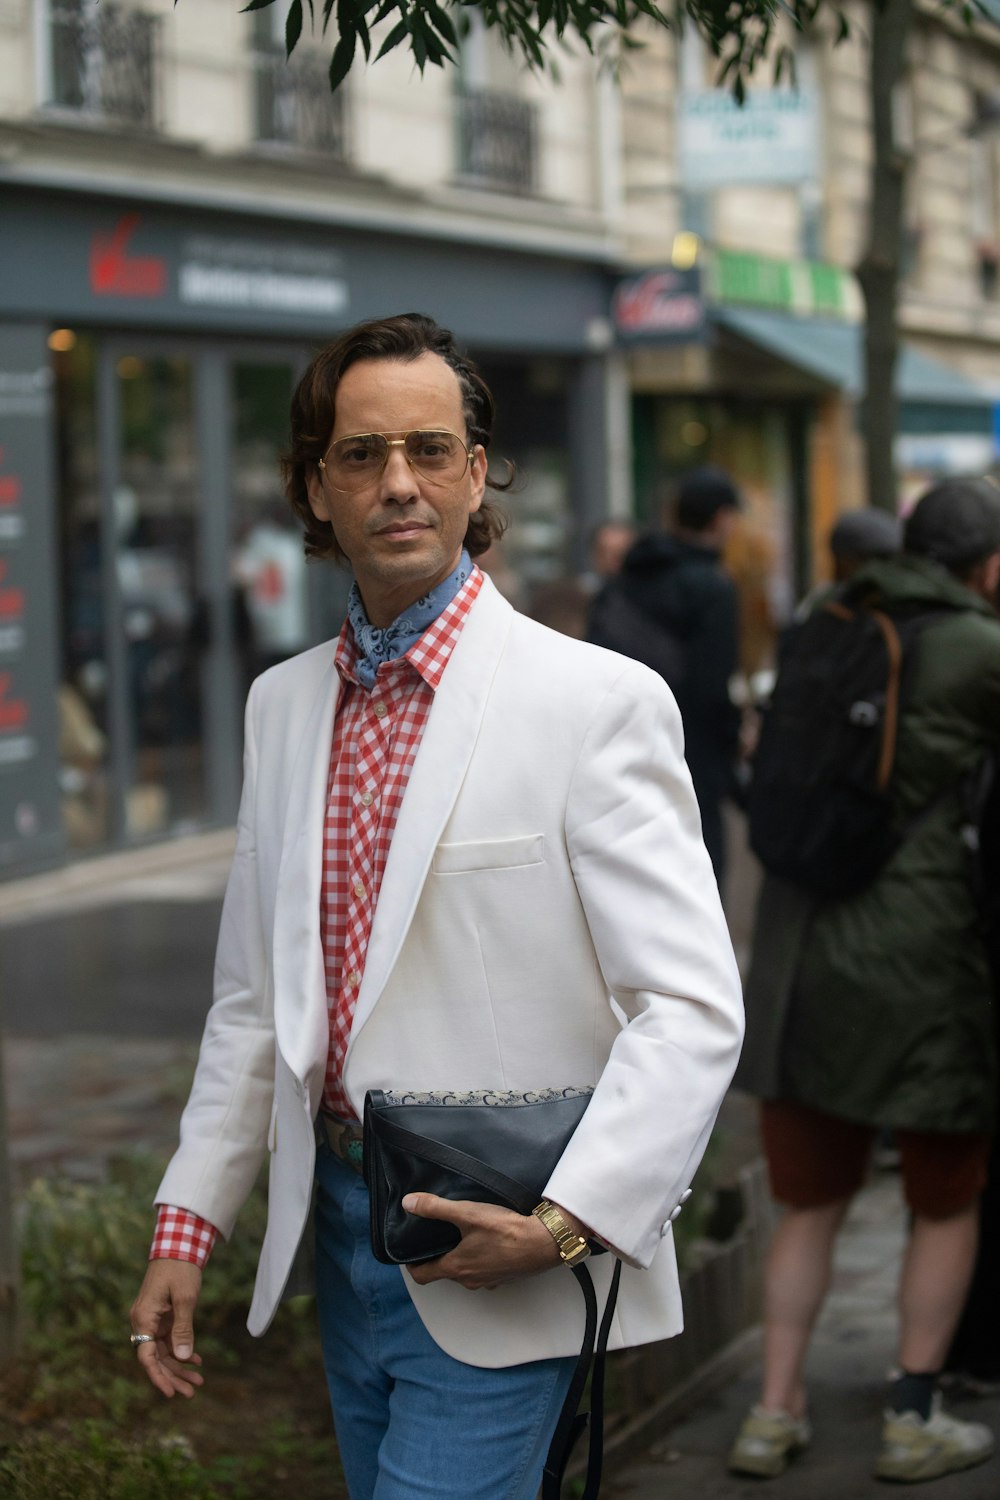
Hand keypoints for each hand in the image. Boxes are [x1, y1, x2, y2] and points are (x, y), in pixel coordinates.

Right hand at [130, 1259, 204, 1398]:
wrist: (179, 1245)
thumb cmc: (180, 1269)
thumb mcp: (185, 1299)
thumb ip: (183, 1329)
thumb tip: (183, 1358)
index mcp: (143, 1319)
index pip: (147, 1357)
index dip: (159, 1377)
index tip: (171, 1393)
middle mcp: (144, 1322)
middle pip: (156, 1358)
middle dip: (173, 1376)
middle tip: (192, 1392)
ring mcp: (152, 1320)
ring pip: (164, 1352)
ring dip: (180, 1366)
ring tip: (198, 1381)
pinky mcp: (162, 1317)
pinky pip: (169, 1340)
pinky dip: (182, 1350)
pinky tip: (197, 1361)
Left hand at [402, 1195, 570, 1290]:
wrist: (543, 1243)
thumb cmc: (506, 1231)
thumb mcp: (467, 1214)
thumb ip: (436, 1208)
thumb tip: (409, 1204)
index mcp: (456, 1268)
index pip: (423, 1276)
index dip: (412, 1266)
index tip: (409, 1254)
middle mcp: (470, 1280)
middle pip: (444, 1273)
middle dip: (437, 1257)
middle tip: (435, 1238)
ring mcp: (488, 1280)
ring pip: (465, 1272)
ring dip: (460, 1258)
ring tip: (460, 1236)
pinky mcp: (504, 1276)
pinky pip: (484, 1271)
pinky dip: (479, 1259)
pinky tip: (486, 1242)